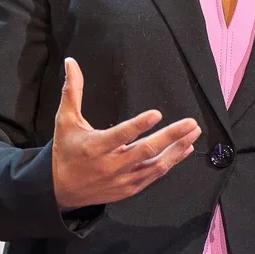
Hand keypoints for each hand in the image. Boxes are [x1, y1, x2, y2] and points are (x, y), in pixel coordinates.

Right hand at [52, 57, 200, 212]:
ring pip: (155, 165)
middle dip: (171, 136)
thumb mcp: (65, 121)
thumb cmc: (66, 152)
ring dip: (176, 149)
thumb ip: (72, 91)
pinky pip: (154, 176)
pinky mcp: (130, 188)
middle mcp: (111, 165)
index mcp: (95, 147)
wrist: (61, 190)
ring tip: (193, 134)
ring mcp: (122, 179)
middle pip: (146, 150)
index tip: (156, 114)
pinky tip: (183, 150)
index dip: (138, 125)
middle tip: (190, 123)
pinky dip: (171, 163)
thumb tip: (71, 62)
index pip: (120, 135)